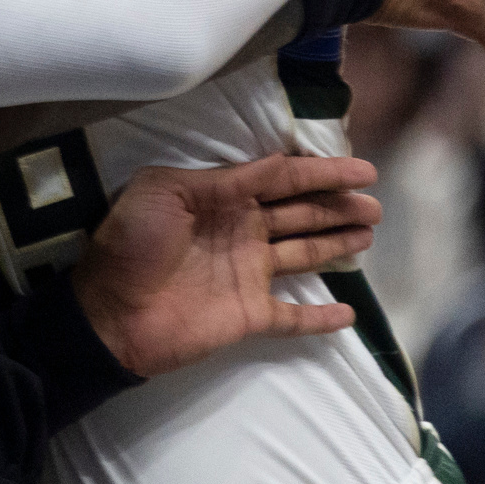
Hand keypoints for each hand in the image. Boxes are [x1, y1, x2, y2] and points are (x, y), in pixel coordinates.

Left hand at [72, 153, 380, 378]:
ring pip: (303, 254)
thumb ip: (223, 179)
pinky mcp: (249, 315)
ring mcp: (247, 275)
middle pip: (300, 213)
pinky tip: (348, 312)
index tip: (362, 170)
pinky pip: (293, 317)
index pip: (281, 179)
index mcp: (221, 199)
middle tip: (375, 204)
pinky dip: (321, 317)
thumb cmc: (131, 242)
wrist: (109, 311)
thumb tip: (274, 165)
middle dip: (337, 206)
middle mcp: (240, 232)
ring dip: (335, 243)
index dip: (322, 172)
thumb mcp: (166, 190)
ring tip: (369, 232)